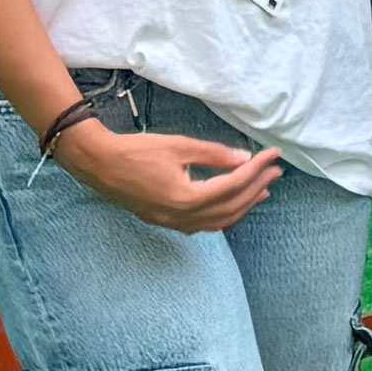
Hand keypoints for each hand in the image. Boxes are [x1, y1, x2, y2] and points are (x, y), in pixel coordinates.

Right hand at [65, 117, 279, 232]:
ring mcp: (170, 222)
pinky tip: (229, 203)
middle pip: (229, 208)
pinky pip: (200, 225)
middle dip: (255, 189)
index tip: (272, 156)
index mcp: (185, 198)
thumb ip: (214, 155)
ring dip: (241, 206)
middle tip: (274, 172)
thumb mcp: (179, 146)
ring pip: (216, 221)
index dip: (256, 170)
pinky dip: (221, 215)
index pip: (232, 186)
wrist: (98, 163)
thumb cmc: (136, 151)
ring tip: (261, 190)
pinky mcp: (162, 220)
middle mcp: (179, 217)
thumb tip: (245, 159)